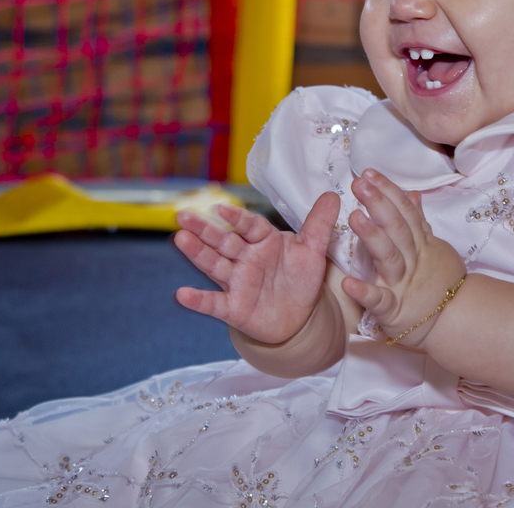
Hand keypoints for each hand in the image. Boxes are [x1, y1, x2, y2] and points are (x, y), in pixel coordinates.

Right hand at [173, 192, 339, 343]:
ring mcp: (237, 282)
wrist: (298, 317)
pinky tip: (182, 294)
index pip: (249, 226)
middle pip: (224, 241)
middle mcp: (246, 258)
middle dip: (204, 229)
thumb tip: (333, 195)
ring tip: (180, 239)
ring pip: (215, 265)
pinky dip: (199, 300)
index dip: (236, 218)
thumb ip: (320, 224)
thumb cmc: (300, 279)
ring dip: (197, 253)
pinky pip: (214, 303)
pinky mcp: (234, 308)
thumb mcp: (313, 251)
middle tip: (183, 215)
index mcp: (264, 241)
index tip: (221, 208)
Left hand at [342, 170, 466, 347]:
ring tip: (354, 217)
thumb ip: (419, 222)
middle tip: (359, 185)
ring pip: (389, 257)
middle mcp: (411, 259)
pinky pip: (379, 301)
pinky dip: (365, 293)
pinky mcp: (394, 310)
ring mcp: (402, 283)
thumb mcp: (434, 247)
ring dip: (372, 237)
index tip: (369, 173)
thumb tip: (413, 193)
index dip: (387, 192)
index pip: (404, 212)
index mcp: (419, 244)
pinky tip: (348, 284)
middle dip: (378, 204)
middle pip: (396, 228)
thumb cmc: (439, 282)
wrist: (456, 321)